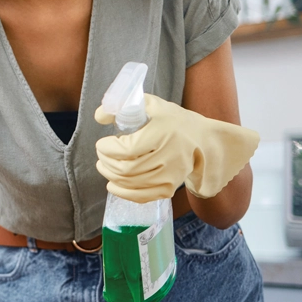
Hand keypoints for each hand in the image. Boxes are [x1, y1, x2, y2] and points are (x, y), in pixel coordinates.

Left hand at [94, 94, 258, 203]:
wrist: (203, 140)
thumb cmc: (174, 120)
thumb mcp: (152, 105)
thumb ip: (124, 105)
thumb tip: (99, 116)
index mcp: (163, 133)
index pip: (128, 149)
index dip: (108, 148)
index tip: (102, 143)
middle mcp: (169, 157)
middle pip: (127, 168)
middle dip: (106, 162)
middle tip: (100, 155)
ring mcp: (171, 175)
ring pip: (131, 183)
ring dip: (111, 176)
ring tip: (103, 166)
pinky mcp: (170, 188)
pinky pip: (142, 196)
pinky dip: (123, 192)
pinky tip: (112, 185)